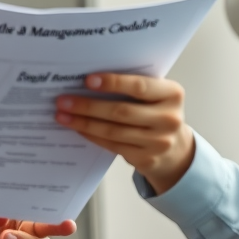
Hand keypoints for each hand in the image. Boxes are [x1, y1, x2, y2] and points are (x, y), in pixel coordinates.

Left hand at [55, 73, 194, 194]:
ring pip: (113, 131)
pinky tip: (77, 127)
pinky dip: (91, 135)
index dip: (112, 83)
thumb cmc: (158, 111)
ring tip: (63, 115)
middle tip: (63, 100)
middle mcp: (168, 118)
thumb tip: (89, 79)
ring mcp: (158, 142)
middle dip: (88, 106)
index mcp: (172, 94)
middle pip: (121, 111)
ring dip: (84, 122)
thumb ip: (133, 85)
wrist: (176, 149)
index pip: (139, 87)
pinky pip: (112, 145)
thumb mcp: (156, 94)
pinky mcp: (146, 159)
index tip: (87, 80)